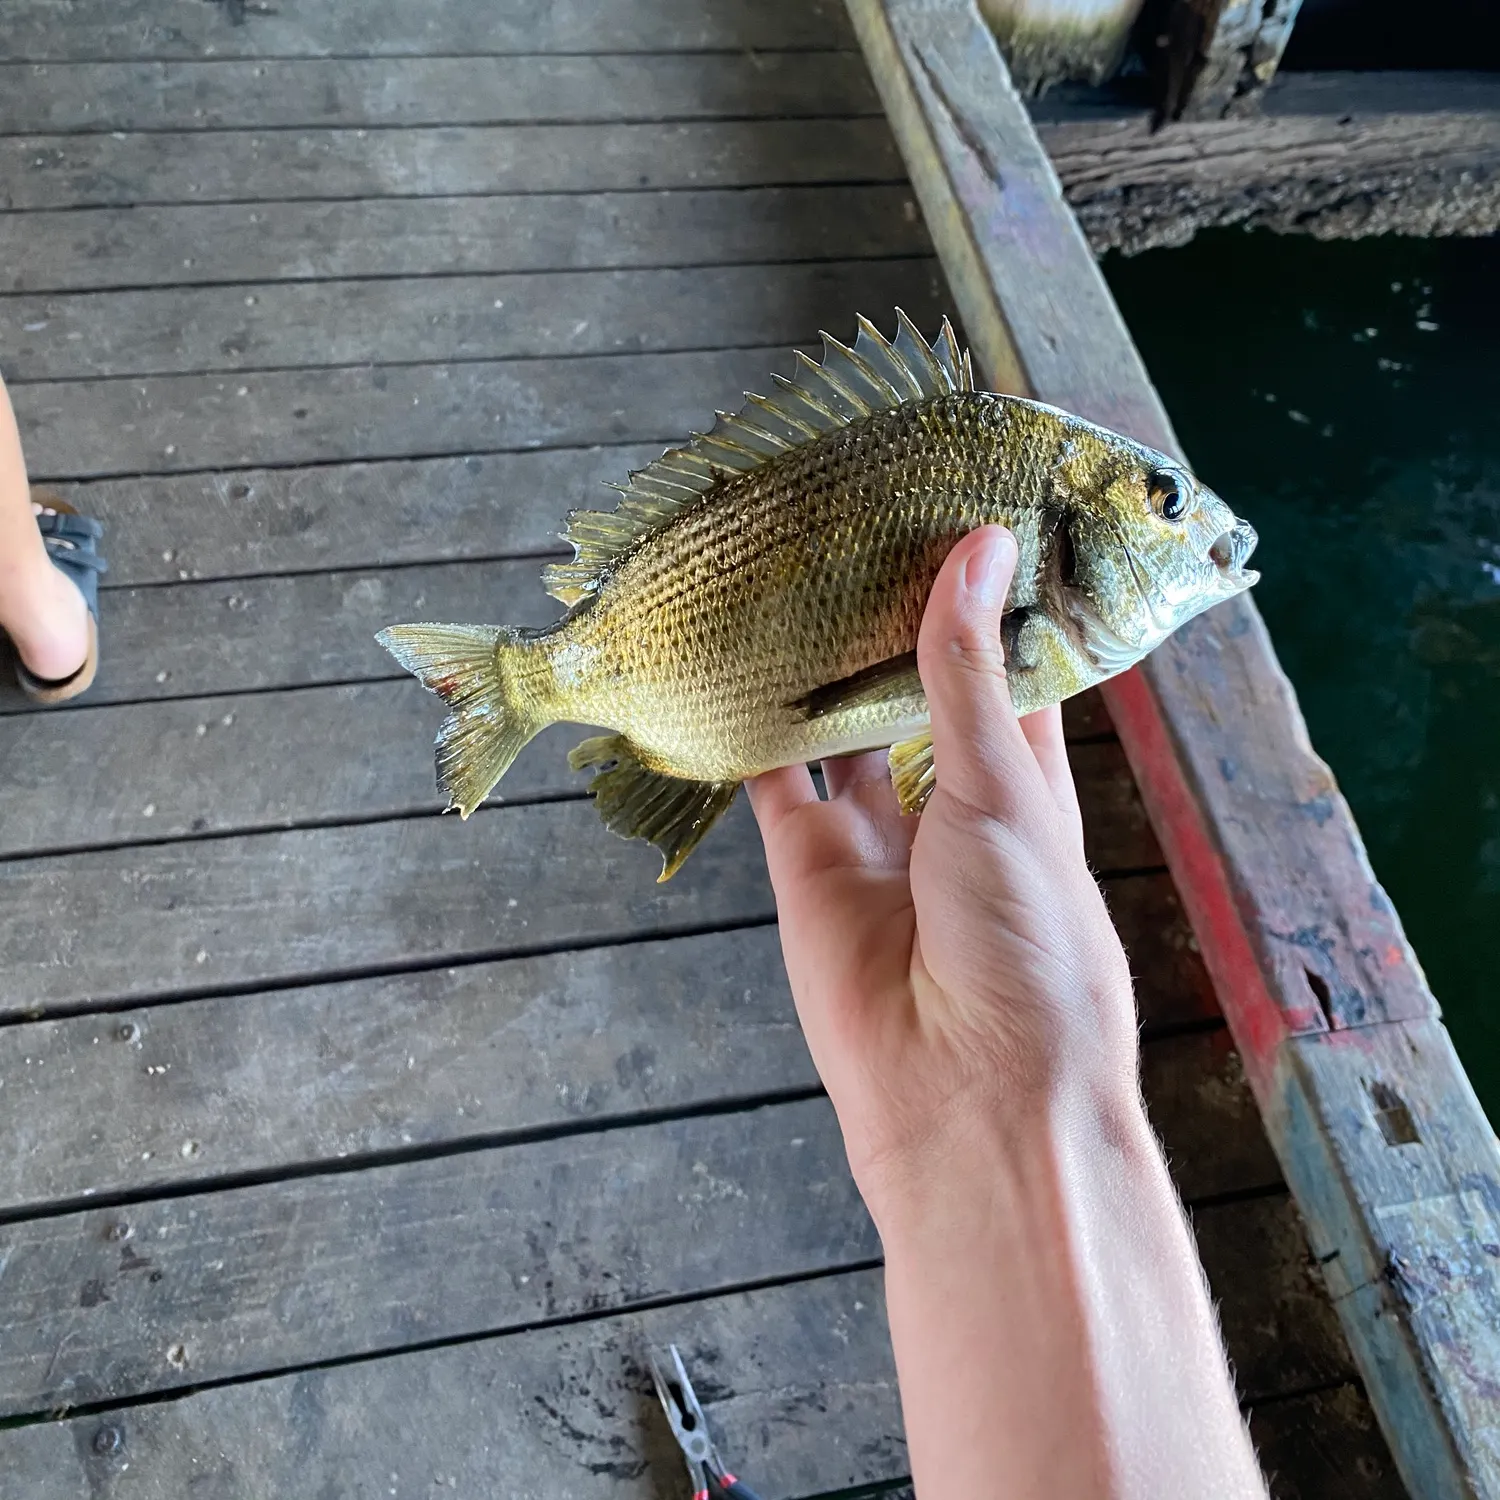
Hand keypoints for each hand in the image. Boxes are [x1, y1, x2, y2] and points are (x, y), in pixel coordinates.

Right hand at [747, 526, 1139, 1201]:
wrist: (967, 1095)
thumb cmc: (1029, 947)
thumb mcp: (1007, 790)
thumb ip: (968, 674)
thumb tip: (976, 547)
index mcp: (1024, 781)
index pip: (1003, 668)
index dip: (980, 599)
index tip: (952, 513)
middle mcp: (948, 802)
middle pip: (909, 692)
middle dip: (886, 624)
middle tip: (852, 526)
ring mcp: (875, 836)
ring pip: (837, 730)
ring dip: (815, 668)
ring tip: (790, 574)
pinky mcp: (808, 867)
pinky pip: (773, 785)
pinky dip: (749, 734)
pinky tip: (731, 666)